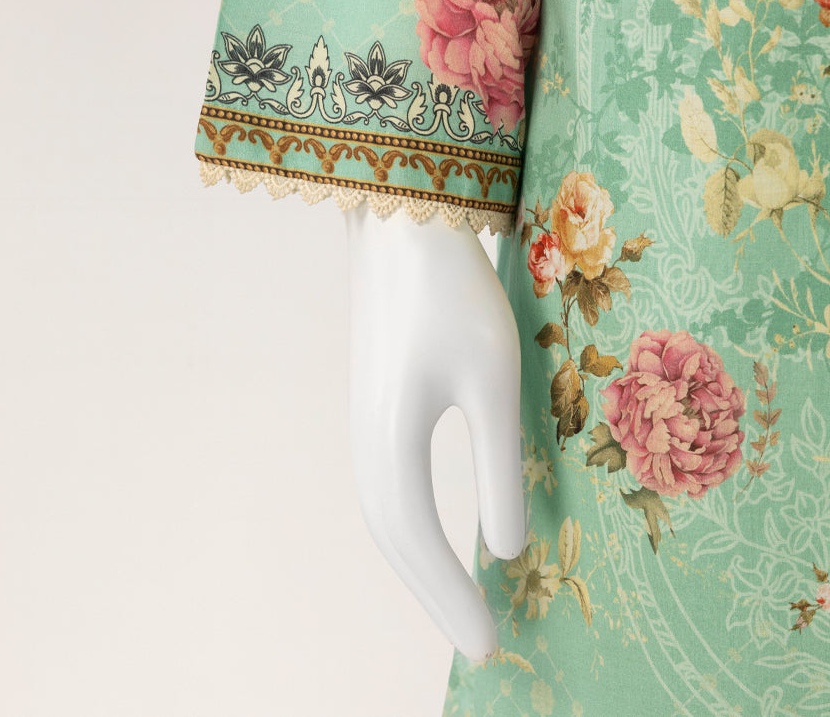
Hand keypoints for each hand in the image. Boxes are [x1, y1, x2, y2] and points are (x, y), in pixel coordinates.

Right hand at [344, 204, 524, 660]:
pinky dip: (411, 525)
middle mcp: (366, 438)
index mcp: (392, 439)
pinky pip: (386, 483)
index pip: (421, 541)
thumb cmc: (455, 293)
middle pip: (393, 538)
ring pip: (384, 512)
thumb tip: (507, 551)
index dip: (454, 597)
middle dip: (435, 594)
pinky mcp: (373, 401)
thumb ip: (498, 466)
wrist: (404, 224)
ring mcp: (363, 418)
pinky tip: (439, 531)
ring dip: (420, 563)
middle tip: (483, 642)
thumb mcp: (493, 380)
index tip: (493, 647)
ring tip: (462, 601)